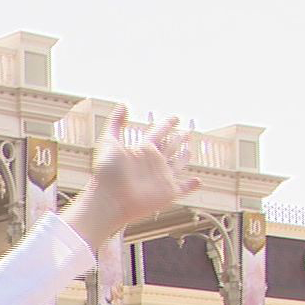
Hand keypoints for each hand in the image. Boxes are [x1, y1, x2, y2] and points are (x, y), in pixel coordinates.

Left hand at [62, 107, 201, 245]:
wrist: (110, 200)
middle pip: (170, 147)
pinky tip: (198, 181)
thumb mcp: (108, 143)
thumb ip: (115, 124)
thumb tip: (123, 104)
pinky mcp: (168, 193)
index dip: (166, 125)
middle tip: (187, 131)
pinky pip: (183, 188)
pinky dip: (191, 185)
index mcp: (142, 150)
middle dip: (178, 140)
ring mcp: (161, 178)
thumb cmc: (106, 174)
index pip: (158, 133)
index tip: (175, 117)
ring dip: (184, 158)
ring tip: (189, 151)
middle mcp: (153, 163)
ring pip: (177, 165)